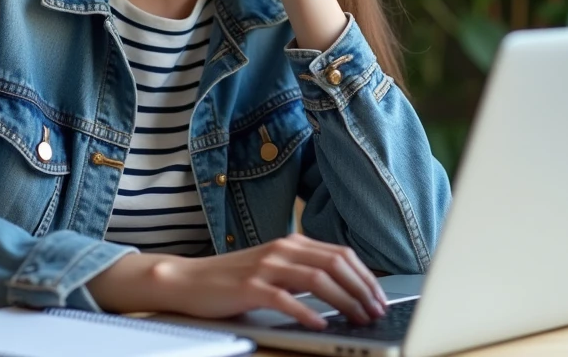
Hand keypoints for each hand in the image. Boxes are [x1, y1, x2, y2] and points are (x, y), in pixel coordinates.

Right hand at [88, 233, 387, 328]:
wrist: (188, 280)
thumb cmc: (232, 280)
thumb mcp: (272, 268)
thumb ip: (302, 271)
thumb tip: (343, 289)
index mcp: (291, 242)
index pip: (341, 254)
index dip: (365, 276)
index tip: (379, 297)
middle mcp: (281, 249)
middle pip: (335, 264)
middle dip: (362, 289)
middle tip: (376, 312)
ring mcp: (265, 266)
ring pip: (317, 279)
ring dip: (344, 301)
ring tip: (358, 319)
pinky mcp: (249, 286)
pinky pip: (285, 298)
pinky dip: (307, 312)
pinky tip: (321, 324)